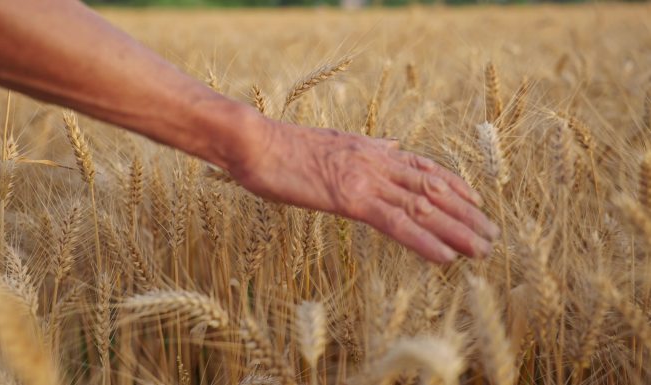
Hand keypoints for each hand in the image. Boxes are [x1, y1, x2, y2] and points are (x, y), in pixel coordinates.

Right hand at [231, 119, 499, 262]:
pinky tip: (446, 256)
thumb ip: (366, 147)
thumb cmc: (282, 147)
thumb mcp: (331, 142)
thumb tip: (390, 145)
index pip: (424, 167)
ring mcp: (365, 179)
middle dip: (466, 213)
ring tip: (483, 249)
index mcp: (371, 150)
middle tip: (492, 234)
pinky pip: (396, 223)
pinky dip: (425, 240)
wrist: (255, 143)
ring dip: (458, 229)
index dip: (455, 185)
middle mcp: (377, 161)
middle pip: (433, 189)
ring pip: (423, 206)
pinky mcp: (350, 199)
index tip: (476, 201)